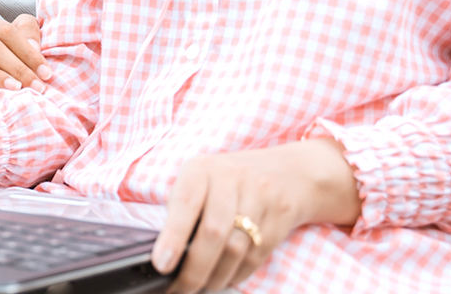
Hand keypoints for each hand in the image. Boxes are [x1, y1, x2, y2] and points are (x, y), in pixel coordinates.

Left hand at [152, 139, 360, 292]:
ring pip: (237, 249)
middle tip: (181, 289)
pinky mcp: (281, 215)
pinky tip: (224, 278)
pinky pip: (257, 255)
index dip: (173, 237)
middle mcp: (231, 178)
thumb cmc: (227, 181)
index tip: (161, 264)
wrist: (288, 172)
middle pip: (214, 232)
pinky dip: (237, 274)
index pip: (185, 204)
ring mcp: (260, 196)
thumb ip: (182, 208)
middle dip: (195, 269)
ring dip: (216, 276)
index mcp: (201, 168)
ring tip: (201, 287)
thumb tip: (164, 253)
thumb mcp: (199, 180)